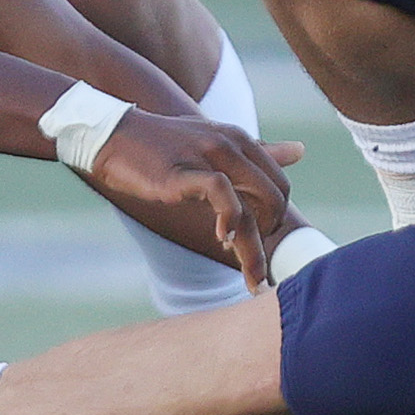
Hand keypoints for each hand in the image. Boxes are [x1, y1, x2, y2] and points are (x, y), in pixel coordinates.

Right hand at [86, 113, 304, 291]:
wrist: (113, 135)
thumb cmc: (165, 143)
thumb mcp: (217, 141)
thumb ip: (261, 150)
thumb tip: (301, 150)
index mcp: (242, 141)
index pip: (279, 184)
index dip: (276, 219)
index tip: (261, 244)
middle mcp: (231, 145)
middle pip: (273, 196)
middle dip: (270, 239)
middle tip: (255, 267)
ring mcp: (208, 156)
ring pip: (251, 203)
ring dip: (254, 248)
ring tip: (252, 278)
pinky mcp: (184, 171)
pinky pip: (220, 192)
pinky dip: (228, 217)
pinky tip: (222, 239)